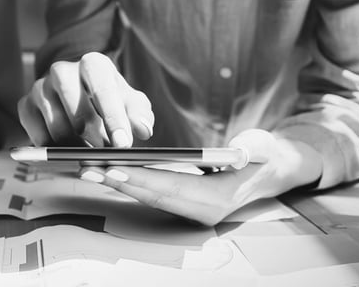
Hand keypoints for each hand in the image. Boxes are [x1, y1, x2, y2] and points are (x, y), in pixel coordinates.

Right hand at [18, 52, 153, 146]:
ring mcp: (40, 87)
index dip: (113, 118)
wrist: (77, 97)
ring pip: (57, 127)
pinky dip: (55, 148)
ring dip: (75, 145)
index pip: (102, 89)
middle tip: (106, 153)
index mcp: (92, 64)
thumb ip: (140, 114)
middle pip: (76, 110)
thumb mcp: (130, 103)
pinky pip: (38, 136)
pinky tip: (67, 149)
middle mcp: (62, 70)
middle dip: (94, 136)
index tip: (123, 144)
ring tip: (89, 152)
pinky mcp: (24, 105)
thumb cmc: (108, 100)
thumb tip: (143, 129)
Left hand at [77, 129, 317, 225]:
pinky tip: (107, 172)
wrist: (272, 171)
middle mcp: (202, 211)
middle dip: (117, 182)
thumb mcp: (264, 147)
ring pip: (148, 197)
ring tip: (88, 170)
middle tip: (86, 169)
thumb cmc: (266, 155)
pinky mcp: (184, 205)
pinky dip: (129, 184)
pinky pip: (152, 195)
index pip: (171, 187)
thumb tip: (242, 151)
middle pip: (152, 195)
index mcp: (219, 199)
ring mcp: (192, 212)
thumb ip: (254, 149)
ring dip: (117, 184)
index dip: (140, 178)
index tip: (111, 167)